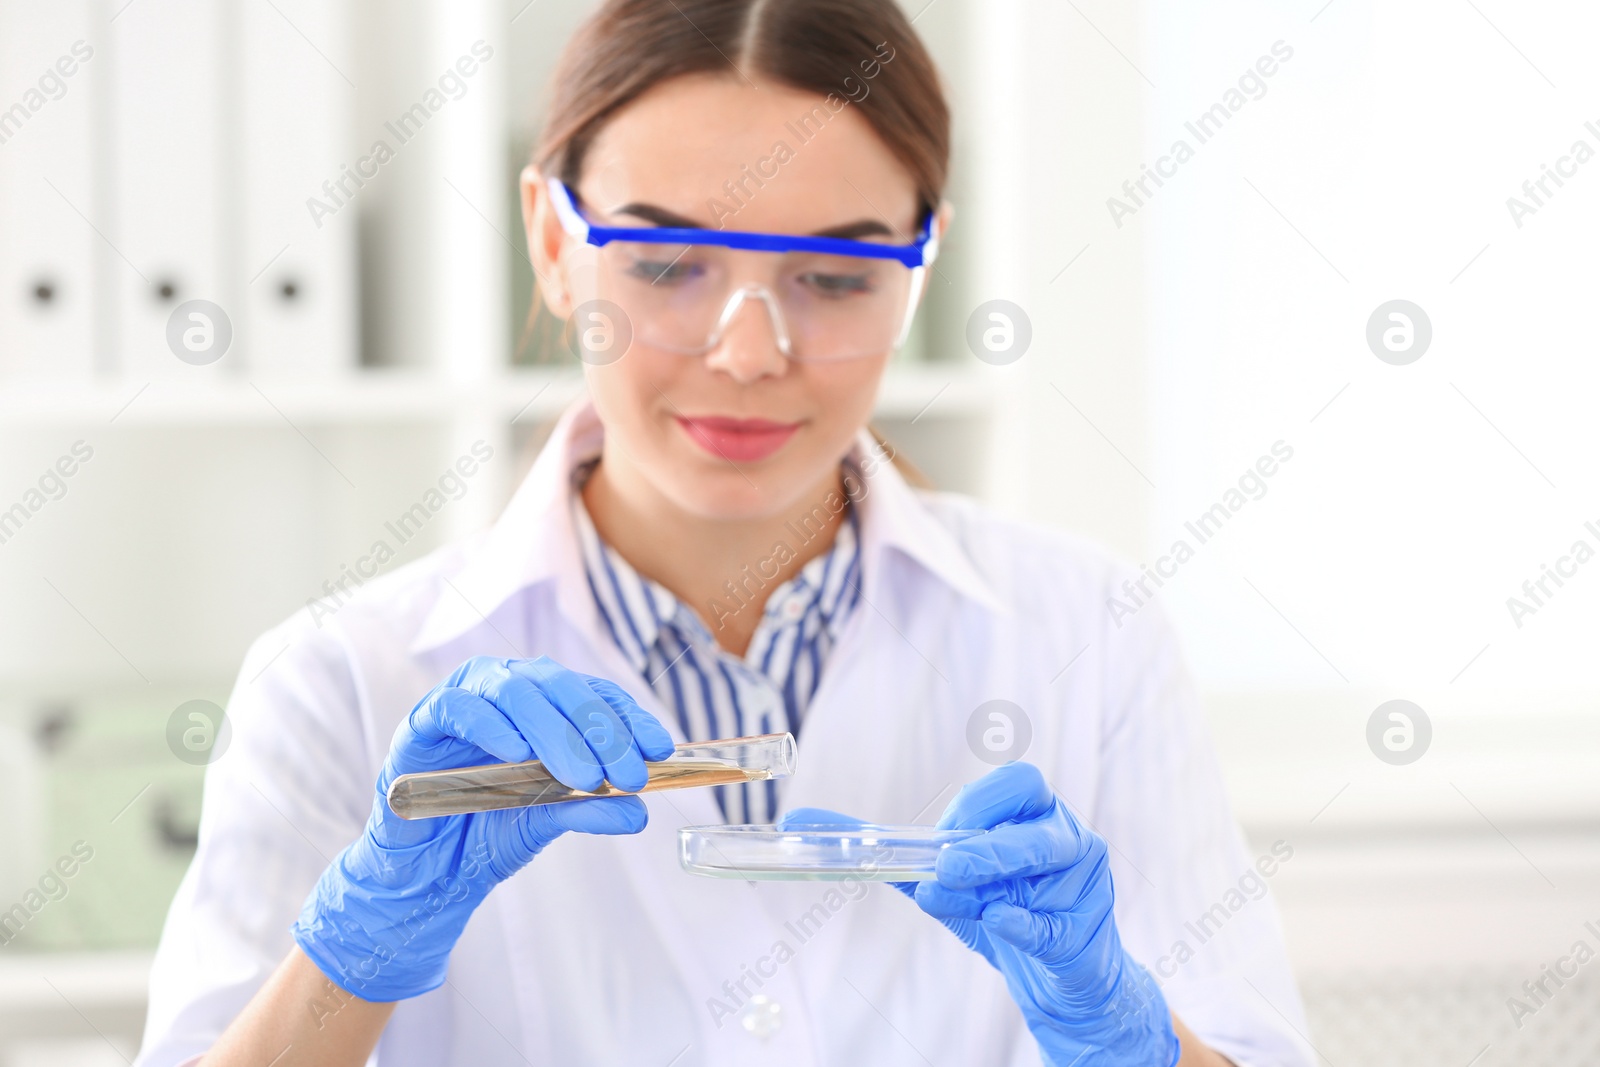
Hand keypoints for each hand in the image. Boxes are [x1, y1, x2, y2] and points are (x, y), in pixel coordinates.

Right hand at [291, 656, 673, 1001]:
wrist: (427, 872)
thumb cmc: (488, 831)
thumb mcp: (549, 821)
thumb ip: (591, 809)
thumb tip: (640, 811)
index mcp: (542, 703)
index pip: (593, 694)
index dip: (629, 717)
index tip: (661, 751)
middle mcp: (506, 689)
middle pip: (560, 687)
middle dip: (599, 730)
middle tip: (626, 774)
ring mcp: (464, 698)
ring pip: (515, 690)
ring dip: (554, 731)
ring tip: (581, 775)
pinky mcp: (422, 721)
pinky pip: (457, 707)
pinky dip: (490, 725)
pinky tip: (515, 752)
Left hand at [783, 762, 1177, 1066]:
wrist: (1049, 979)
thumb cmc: (998, 914)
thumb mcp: (938, 883)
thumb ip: (882, 853)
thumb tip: (798, 823)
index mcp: (1030, 815)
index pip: (1015, 782)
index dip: (976, 802)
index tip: (940, 834)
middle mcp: (1062, 834)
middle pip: (1036, 803)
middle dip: (987, 827)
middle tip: (947, 860)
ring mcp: (1083, 880)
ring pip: (1051, 850)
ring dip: (999, 863)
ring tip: (958, 883)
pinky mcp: (1086, 930)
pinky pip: (1057, 922)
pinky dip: (1023, 923)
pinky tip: (1000, 923)